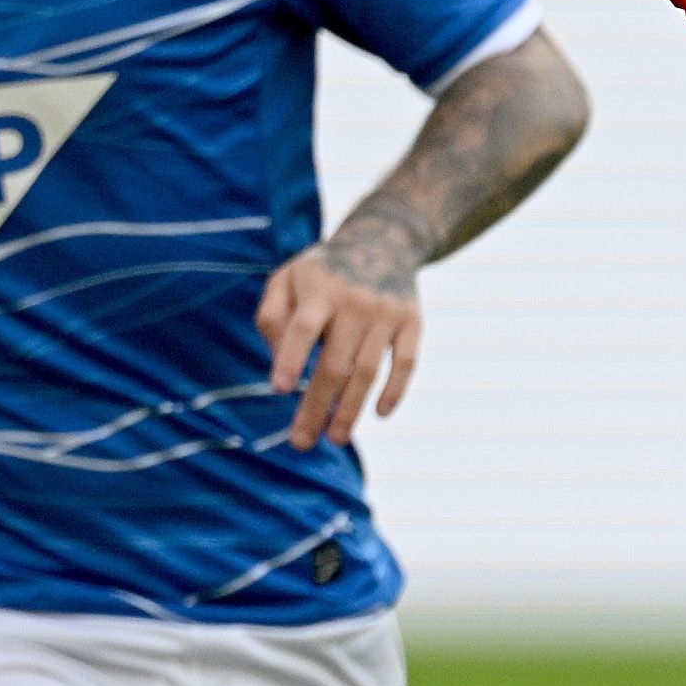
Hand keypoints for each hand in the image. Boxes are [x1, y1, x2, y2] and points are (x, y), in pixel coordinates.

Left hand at [260, 247, 424, 449]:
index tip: (280, 390)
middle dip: (316, 406)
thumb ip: (272, 316)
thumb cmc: (322, 272)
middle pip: (335, 363)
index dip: (292, 358)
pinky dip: (395, 391)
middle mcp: (355, 301)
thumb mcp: (287, 278)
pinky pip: (406, 363)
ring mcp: (387, 313)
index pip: (303, 327)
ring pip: (368, 371)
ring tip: (336, 439)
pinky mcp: (412, 323)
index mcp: (320, 288)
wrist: (383, 243)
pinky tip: (380, 414)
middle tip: (301, 442)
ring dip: (351, 410)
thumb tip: (278, 364)